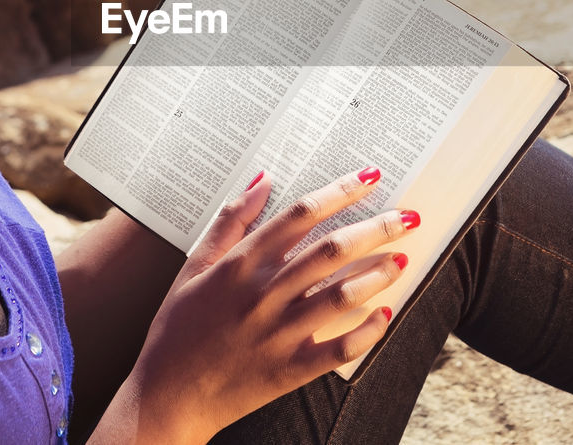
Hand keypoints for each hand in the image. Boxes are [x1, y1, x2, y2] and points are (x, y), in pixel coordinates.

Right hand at [95, 170, 416, 443]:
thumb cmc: (177, 328)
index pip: (300, 215)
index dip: (340, 191)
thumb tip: (263, 179)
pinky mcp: (289, 370)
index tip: (370, 177)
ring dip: (378, 274)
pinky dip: (367, 331)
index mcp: (240, 265)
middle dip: (376, 228)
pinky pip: (339, 349)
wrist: (166, 396)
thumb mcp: (193, 265)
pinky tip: (385, 313)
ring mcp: (278, 334)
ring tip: (402, 258)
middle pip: (331, 250)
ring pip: (342, 296)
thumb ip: (230, 221)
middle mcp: (263, 295)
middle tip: (407, 216)